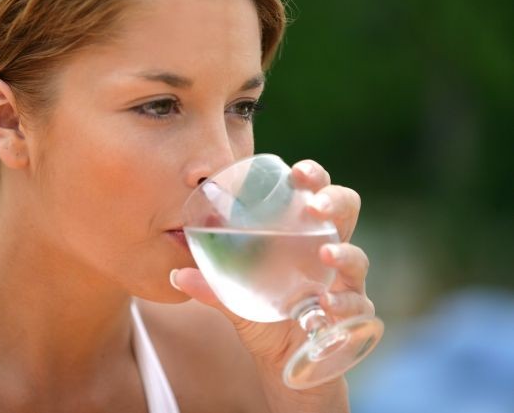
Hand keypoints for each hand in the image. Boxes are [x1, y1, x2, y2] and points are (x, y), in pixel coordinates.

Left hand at [172, 159, 374, 379]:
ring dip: (344, 252)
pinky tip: (327, 305)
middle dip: (335, 200)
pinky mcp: (353, 314)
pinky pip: (358, 304)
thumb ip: (211, 286)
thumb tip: (176, 273)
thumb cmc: (263, 316)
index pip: (313, 192)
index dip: (312, 176)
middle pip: (346, 210)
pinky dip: (345, 303)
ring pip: (357, 256)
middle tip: (316, 205)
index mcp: (300, 233)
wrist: (284, 361)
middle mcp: (326, 249)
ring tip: (327, 253)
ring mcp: (344, 281)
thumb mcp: (234, 299)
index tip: (297, 172)